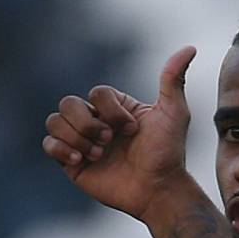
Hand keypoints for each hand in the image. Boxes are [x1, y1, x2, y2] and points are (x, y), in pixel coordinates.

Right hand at [42, 46, 197, 219]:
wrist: (157, 190)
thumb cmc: (168, 153)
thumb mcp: (174, 112)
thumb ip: (173, 79)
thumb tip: (189, 48)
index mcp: (115, 107)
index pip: (96, 92)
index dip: (111, 110)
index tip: (132, 130)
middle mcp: (95, 121)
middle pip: (68, 103)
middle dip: (87, 124)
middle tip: (109, 141)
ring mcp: (81, 141)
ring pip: (55, 122)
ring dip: (77, 138)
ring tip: (98, 155)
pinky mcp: (71, 163)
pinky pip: (48, 145)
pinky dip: (60, 149)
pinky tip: (81, 160)